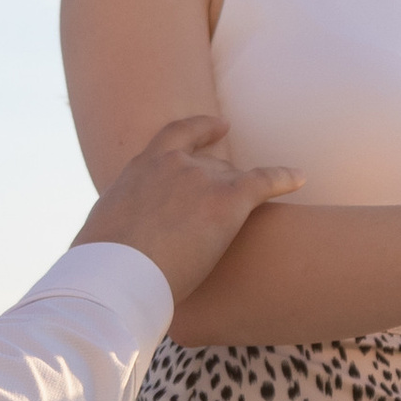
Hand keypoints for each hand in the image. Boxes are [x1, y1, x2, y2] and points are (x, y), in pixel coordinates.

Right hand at [75, 115, 302, 302]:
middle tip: (223, 211)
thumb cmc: (100, 264)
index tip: (219, 126)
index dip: (200, 129)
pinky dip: (284, 177)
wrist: (115, 274)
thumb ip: (117, 226)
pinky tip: (300, 177)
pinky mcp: (226, 201)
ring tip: (252, 213)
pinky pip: (263, 181)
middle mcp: (173, 165)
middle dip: (219, 185)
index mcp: (141, 168)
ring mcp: (201, 180)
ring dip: (240, 197)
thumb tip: (107, 245)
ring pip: (233, 179)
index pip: (175, 136)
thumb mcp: (100, 233)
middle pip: (210, 165)